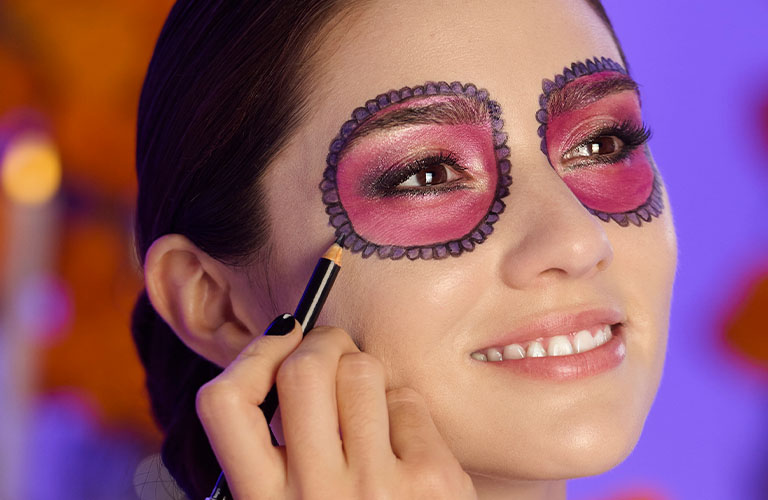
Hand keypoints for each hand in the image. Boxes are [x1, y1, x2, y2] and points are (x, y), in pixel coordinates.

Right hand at [196, 315, 477, 498]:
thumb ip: (280, 452)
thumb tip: (288, 352)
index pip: (224, 403)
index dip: (252, 356)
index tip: (281, 341)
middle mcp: (313, 497)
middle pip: (303, 369)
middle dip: (324, 343)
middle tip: (336, 353)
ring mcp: (375, 488)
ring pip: (361, 370)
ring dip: (366, 377)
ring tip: (370, 409)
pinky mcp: (432, 480)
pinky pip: (408, 401)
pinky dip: (405, 414)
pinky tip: (406, 449)